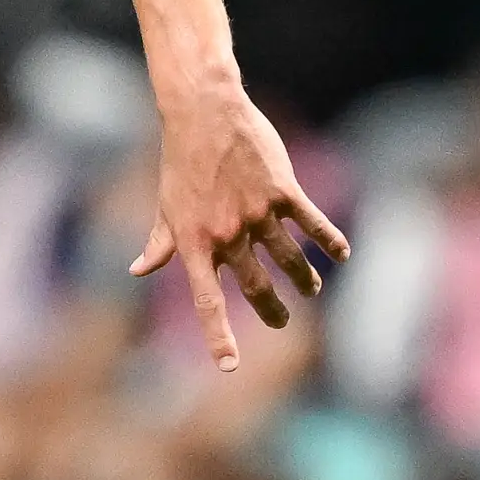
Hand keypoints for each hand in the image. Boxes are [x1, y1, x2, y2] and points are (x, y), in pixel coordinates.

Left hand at [130, 79, 350, 370]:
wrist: (203, 112)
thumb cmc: (181, 161)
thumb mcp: (165, 206)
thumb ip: (158, 243)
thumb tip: (137, 270)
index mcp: (195, 243)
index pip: (206, 301)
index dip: (218, 336)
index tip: (228, 367)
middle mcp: (227, 234)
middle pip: (256, 286)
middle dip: (271, 310)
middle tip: (280, 322)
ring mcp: (257, 212)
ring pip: (289, 260)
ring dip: (303, 280)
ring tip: (311, 289)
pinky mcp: (282, 190)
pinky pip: (311, 223)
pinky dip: (329, 240)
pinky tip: (342, 254)